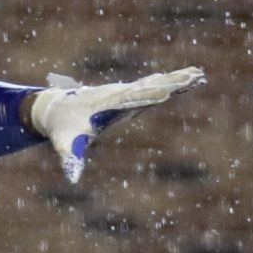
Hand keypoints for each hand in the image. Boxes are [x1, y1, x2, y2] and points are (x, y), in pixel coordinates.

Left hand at [27, 67, 205, 182]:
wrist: (54, 108)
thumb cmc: (61, 128)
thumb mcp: (64, 144)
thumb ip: (69, 158)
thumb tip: (72, 177)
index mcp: (107, 103)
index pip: (132, 98)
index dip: (149, 94)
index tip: (167, 89)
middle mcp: (119, 93)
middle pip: (149, 86)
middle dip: (171, 81)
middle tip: (195, 74)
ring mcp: (124, 93)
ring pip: (153, 84)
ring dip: (175, 80)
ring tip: (198, 74)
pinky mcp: (127, 95)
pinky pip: (151, 88)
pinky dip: (168, 84)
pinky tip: (183, 81)